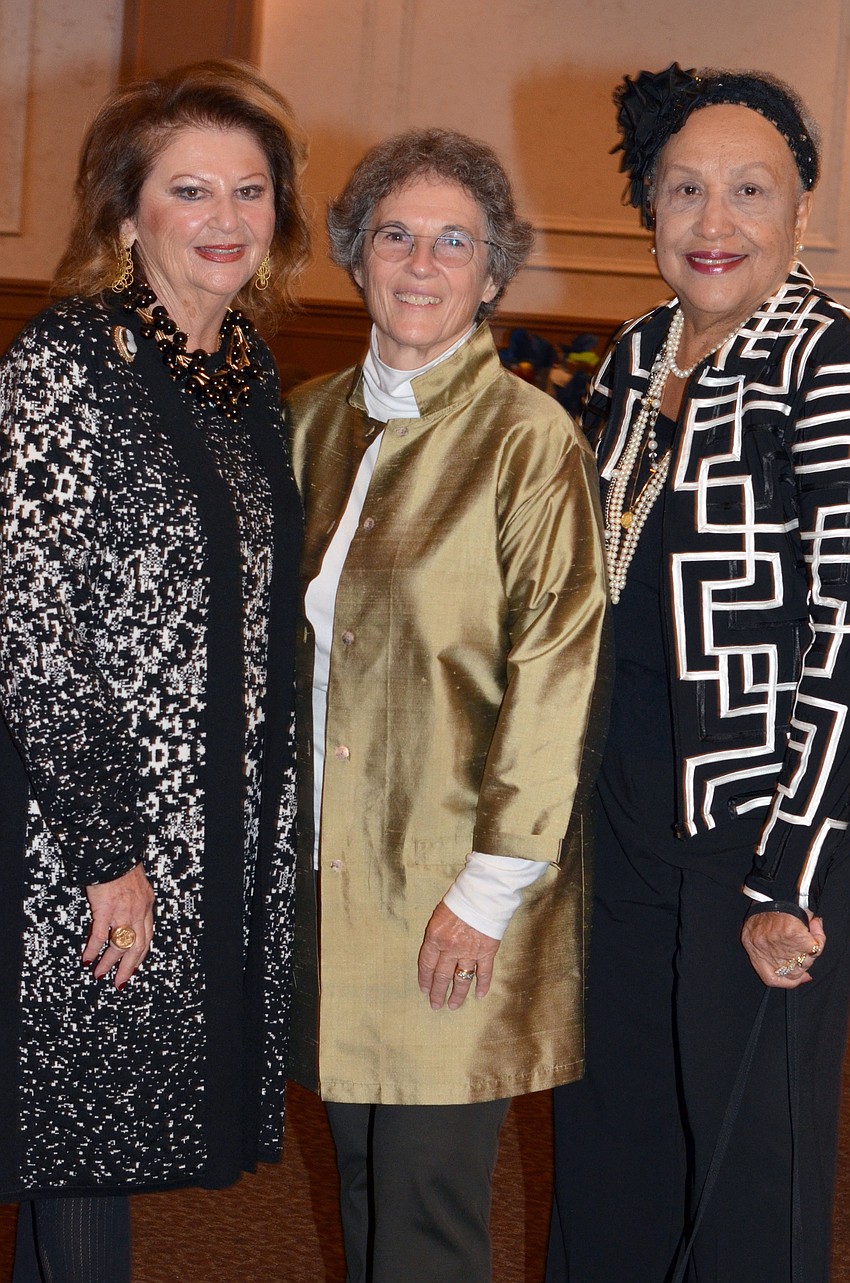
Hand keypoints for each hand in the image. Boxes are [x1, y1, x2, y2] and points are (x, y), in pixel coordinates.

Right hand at [82, 862, 154, 987]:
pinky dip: (93, 949)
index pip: (147, 936)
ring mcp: (123, 911)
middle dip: (128, 967)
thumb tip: (127, 913)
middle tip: (119, 981)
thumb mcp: (137, 884)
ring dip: (109, 962)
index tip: (134, 966)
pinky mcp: (106, 909)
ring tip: (99, 973)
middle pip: (137, 946)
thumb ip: (135, 901)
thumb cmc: (122, 864)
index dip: (140, 954)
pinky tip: (86, 957)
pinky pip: (100, 935)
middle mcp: (139, 911)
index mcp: (147, 905)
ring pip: (119, 945)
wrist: (114, 852)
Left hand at [417, 901, 499, 1010]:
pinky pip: (483, 973)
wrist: (482, 894)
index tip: (424, 990)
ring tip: (453, 1006)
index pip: (427, 964)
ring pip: (462, 979)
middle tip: (435, 1005)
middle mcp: (451, 948)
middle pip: (442, 976)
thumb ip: (436, 935)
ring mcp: (469, 952)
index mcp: (435, 938)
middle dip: (437, 992)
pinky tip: (479, 996)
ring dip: (457, 994)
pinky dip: (482, 985)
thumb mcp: (439, 915)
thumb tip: (436, 952)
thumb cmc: (459, 900)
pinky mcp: (486, 952)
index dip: (425, 979)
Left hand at [741, 909, 824, 987]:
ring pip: (807, 961)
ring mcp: (784, 947)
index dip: (791, 981)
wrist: (765, 895)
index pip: (773, 980)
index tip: (802, 976)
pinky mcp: (796, 936)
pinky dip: (819, 936)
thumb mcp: (754, 937)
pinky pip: (816, 946)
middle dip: (803, 963)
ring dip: (811, 950)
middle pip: (796, 972)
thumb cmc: (761, 914)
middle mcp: (771, 955)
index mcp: (757, 956)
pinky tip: (814, 924)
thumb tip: (803, 974)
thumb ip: (769, 957)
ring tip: (808, 932)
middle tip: (803, 946)